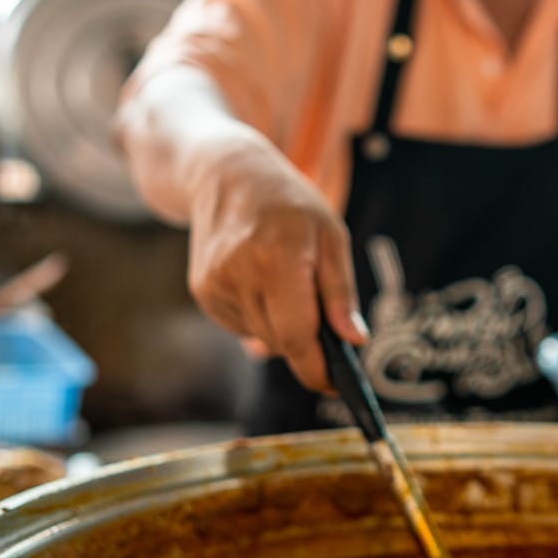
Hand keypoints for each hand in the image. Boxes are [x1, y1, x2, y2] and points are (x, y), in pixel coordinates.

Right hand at [185, 132, 366, 391]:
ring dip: (282, 324)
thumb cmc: (290, 205)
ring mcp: (216, 285)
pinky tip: (260, 279)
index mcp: (279, 258)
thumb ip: (341, 293)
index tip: (335, 382)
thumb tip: (355, 341)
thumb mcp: (331, 236)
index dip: (317, 368)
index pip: (297, 335)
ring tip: (285, 279)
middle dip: (306, 339)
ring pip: (262, 337)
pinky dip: (260, 314)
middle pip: (282, 342)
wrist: (226, 175)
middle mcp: (240, 274)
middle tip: (318, 305)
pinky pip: (242, 325)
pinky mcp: (203, 291)